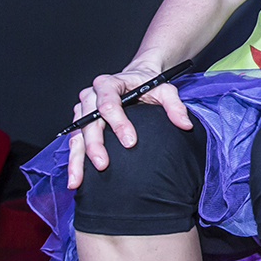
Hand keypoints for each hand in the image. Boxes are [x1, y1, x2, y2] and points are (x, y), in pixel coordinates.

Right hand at [65, 66, 194, 188]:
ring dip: (76, 159)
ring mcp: (83, 111)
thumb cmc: (148, 84)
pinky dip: (75, 160)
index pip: (108, 103)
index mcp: (109, 84)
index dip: (118, 123)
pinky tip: (76, 179)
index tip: (130, 142)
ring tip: (78, 181)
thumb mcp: (165, 90)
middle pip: (88, 121)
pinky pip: (75, 142)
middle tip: (103, 165)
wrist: (136, 79)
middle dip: (94, 145)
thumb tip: (185, 125)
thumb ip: (175, 105)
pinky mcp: (81, 124)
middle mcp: (91, 96)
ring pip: (77, 135)